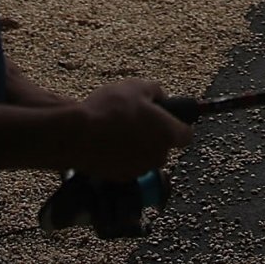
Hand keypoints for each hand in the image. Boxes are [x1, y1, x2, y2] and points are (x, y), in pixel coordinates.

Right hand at [68, 78, 191, 177]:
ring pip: (144, 156)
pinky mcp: (119, 177)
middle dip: (154, 134)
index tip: (169, 117)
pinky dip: (120, 155)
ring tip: (117, 127)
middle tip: (137, 117)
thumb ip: (156, 91)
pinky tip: (106, 141)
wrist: (78, 134)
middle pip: (163, 146)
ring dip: (137, 145)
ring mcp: (138, 169)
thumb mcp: (138, 87)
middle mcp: (157, 156)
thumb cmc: (111, 109)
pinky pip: (126, 164)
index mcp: (168, 134)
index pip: (187, 135)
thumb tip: (160, 98)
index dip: (179, 124)